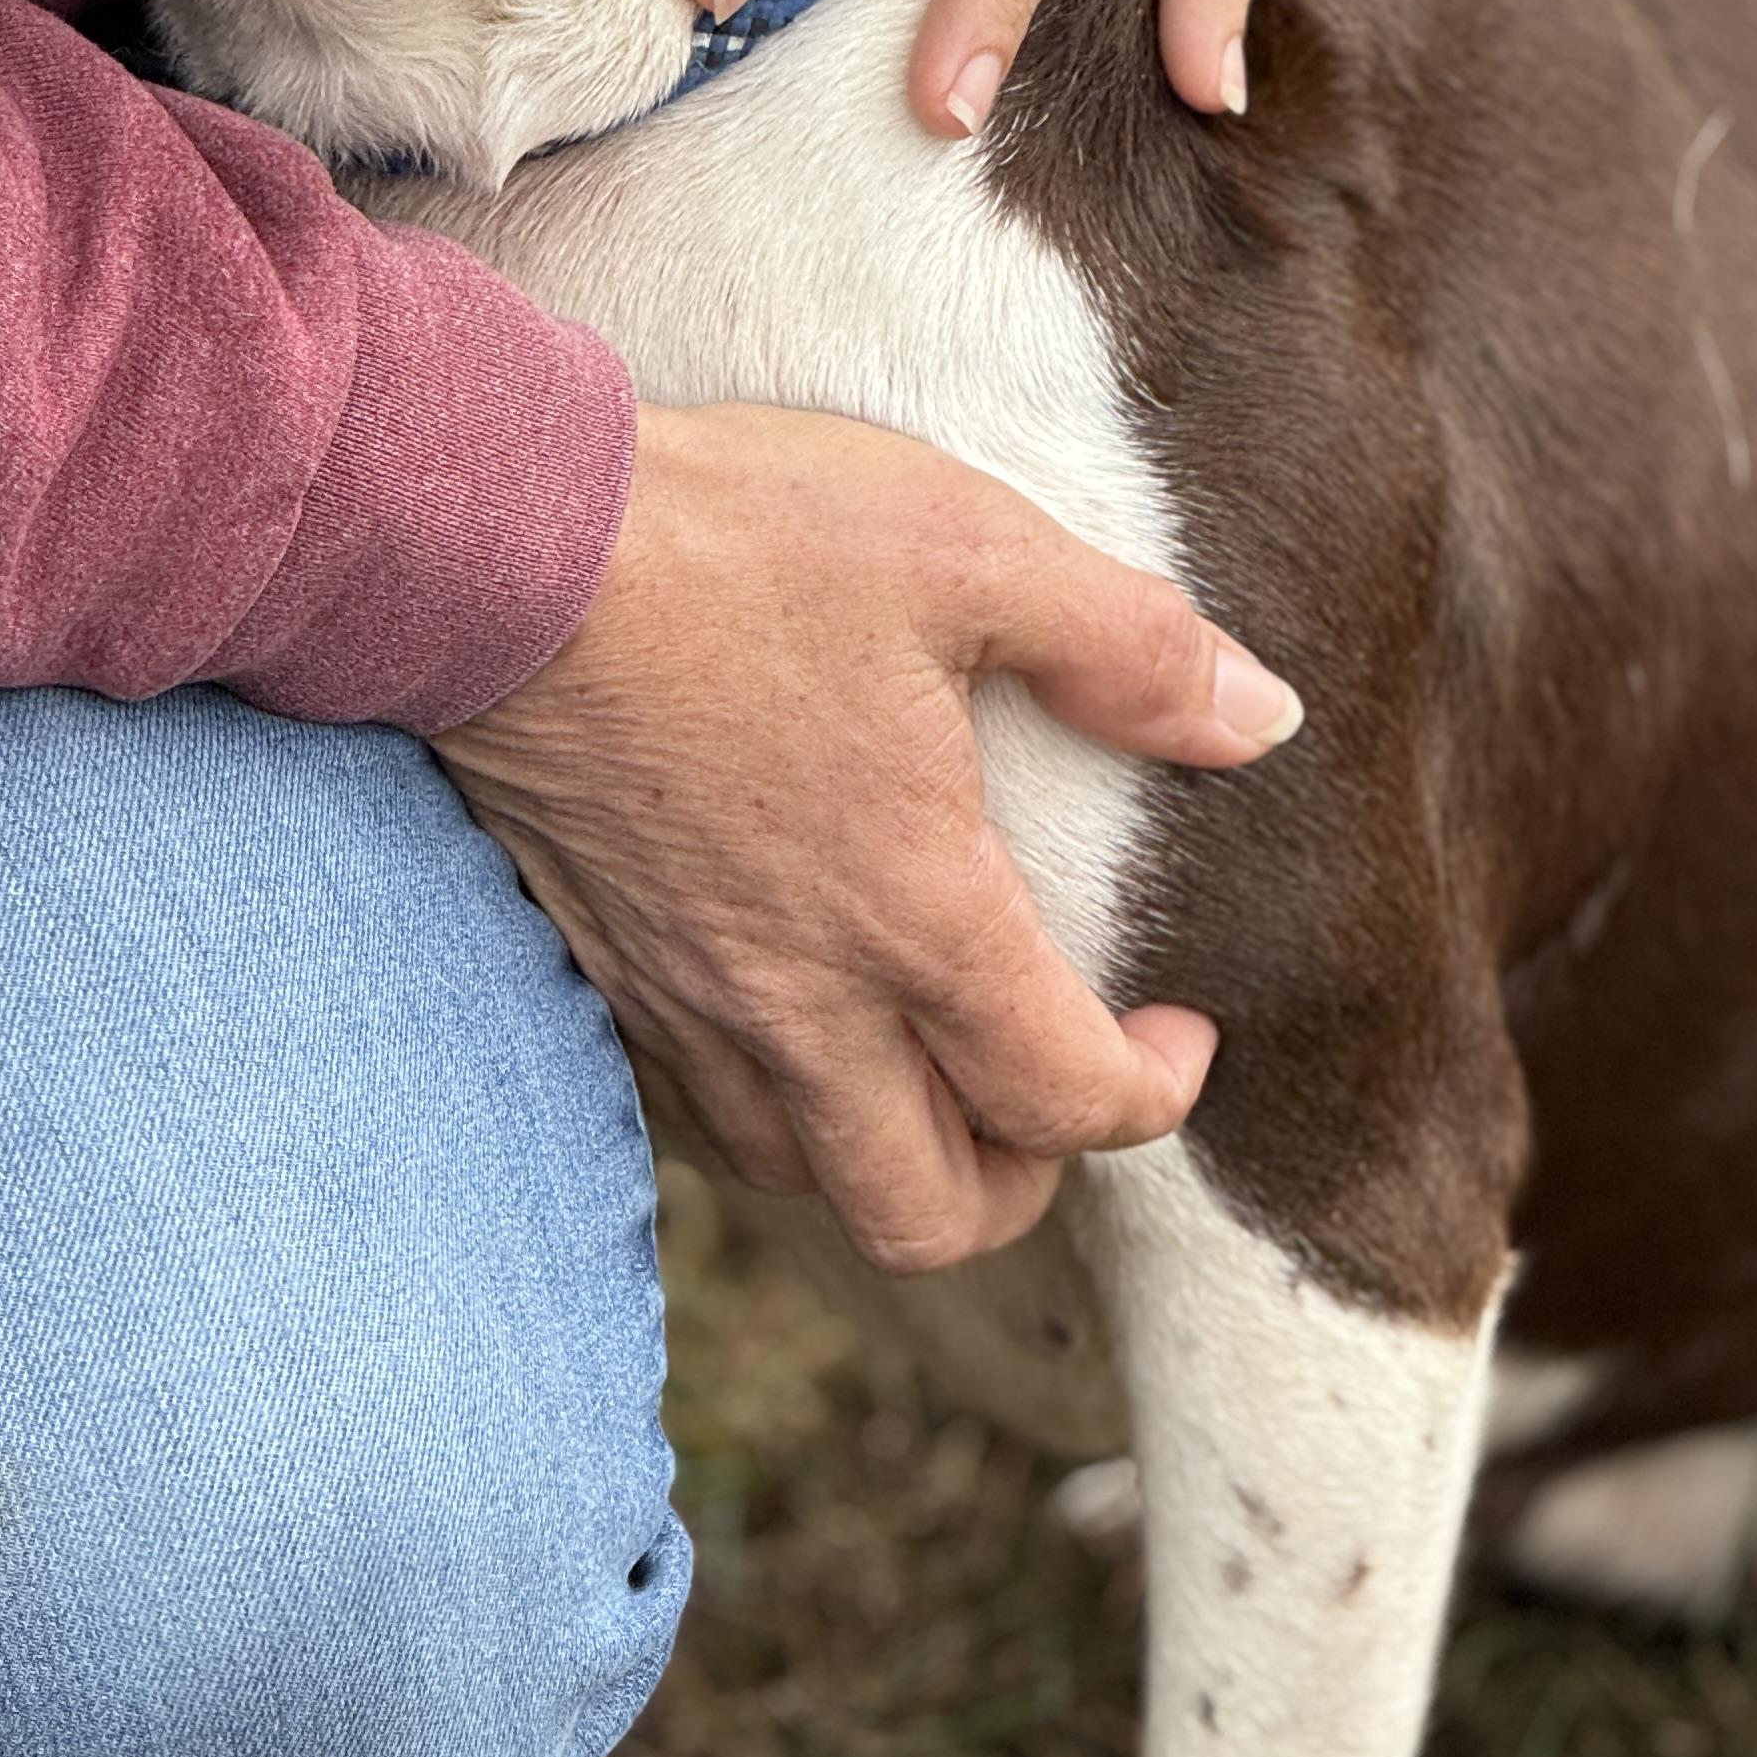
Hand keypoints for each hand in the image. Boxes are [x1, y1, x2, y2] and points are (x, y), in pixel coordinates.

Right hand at [432, 403, 1301, 1276]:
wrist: (490, 549)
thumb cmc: (737, 541)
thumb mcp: (970, 550)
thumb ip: (1131, 646)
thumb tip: (1266, 719)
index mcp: (914, 919)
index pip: (1064, 1102)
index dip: (1154, 1095)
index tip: (1181, 1028)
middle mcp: (796, 1000)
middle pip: (923, 1215)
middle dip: (1020, 1184)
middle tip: (1058, 1087)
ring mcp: (679, 997)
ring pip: (802, 1174)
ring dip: (888, 1152)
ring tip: (936, 1060)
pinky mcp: (596, 963)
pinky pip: (699, 1106)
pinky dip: (774, 1101)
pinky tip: (796, 1006)